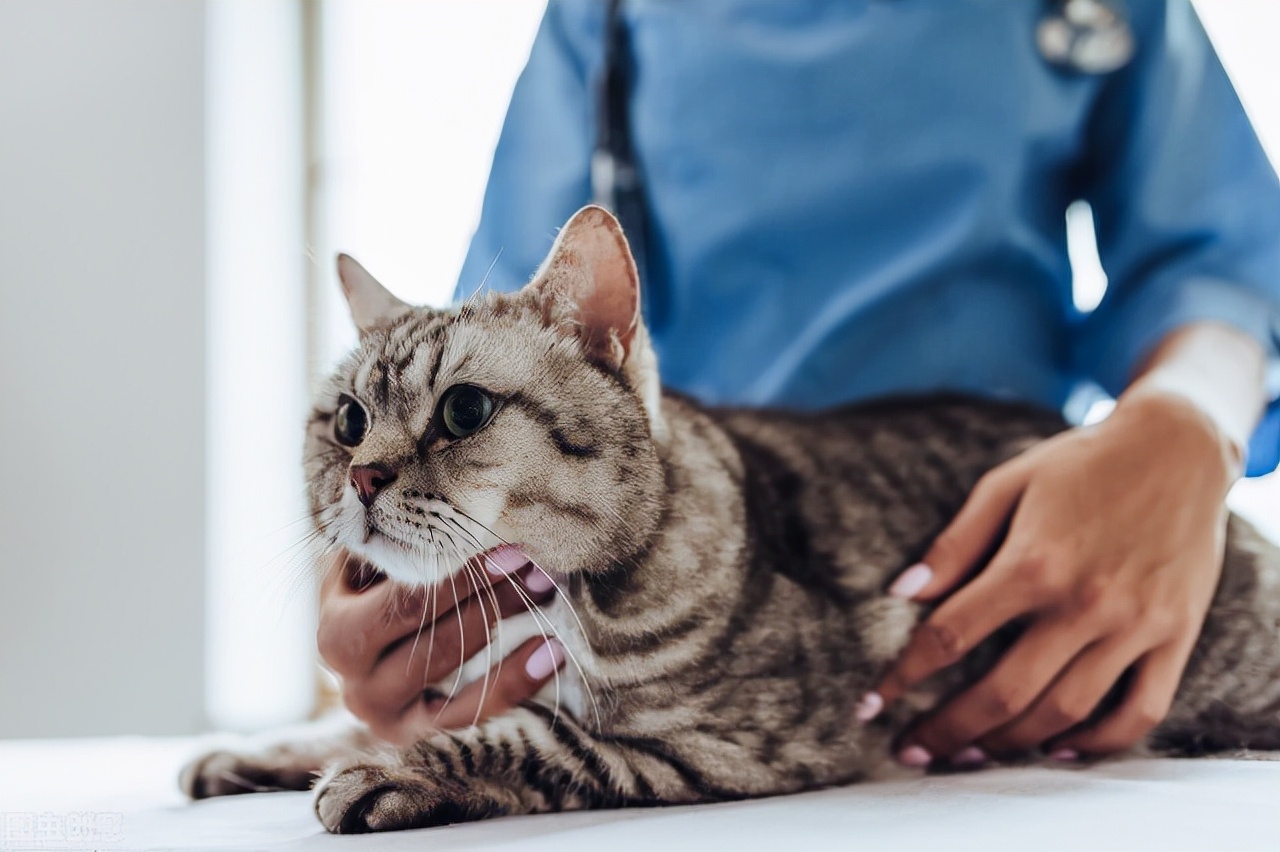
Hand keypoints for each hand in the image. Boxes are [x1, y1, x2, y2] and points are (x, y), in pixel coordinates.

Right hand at [317, 548, 560, 744]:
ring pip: (456, 677)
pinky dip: (515, 682)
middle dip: (492, 600)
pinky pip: (473, 714)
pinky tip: (552, 653)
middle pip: (435, 640)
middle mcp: (355, 685)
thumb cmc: (368, 592)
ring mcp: (387, 717)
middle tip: (537, 569)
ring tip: (546, 598)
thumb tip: (418, 492)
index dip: (461, 576)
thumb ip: (385, 540)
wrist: (356, 651)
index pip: (406, 602)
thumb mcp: (362, 564)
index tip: (510, 548)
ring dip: (510, 635)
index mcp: (337, 635)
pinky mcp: (420, 736)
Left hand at [861, 389, 1238, 765]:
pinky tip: (1055, 749)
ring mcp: (1135, 626)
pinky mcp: (1175, 636)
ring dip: (1008, 745)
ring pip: (1064, 712)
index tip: (870, 704)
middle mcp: (1085, 603)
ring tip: (967, 757)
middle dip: (947, 731)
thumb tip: (900, 593)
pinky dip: (1097, 743)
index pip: (951, 637)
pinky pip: (1139, 711)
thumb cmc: (1080, 464)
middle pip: (1003, 693)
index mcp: (1033, 562)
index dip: (903, 676)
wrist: (1178, 447)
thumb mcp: (1006, 485)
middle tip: (910, 751)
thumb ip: (954, 544)